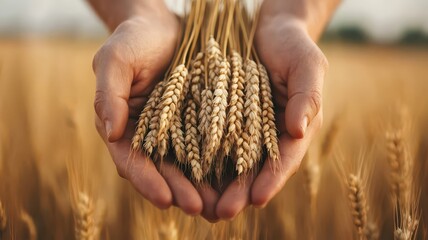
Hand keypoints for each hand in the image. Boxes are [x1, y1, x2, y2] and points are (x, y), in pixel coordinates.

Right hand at [92, 14, 214, 216]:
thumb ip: (109, 93)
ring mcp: (172, 130)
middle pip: (161, 170)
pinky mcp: (196, 123)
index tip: (165, 200)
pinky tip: (231, 180)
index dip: (147, 181)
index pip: (131, 160)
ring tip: (219, 205)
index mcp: (123, 124)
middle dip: (179, 191)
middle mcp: (147, 134)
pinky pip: (206, 147)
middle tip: (200, 209)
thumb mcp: (116, 59)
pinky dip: (216, 165)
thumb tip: (109, 131)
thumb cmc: (136, 39)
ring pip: (185, 165)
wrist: (167, 26)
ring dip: (200, 187)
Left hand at [214, 15, 326, 218]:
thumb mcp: (306, 64)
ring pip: (231, 163)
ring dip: (218, 186)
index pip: (285, 158)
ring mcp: (245, 129)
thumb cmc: (291, 45)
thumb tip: (299, 131)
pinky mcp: (223, 120)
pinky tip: (188, 177)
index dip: (272, 179)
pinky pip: (212, 143)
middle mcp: (268, 133)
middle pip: (255, 169)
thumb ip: (307, 96)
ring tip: (202, 207)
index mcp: (294, 126)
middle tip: (222, 212)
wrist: (266, 31)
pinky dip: (202, 161)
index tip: (258, 198)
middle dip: (240, 192)